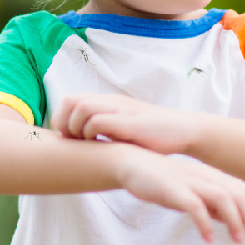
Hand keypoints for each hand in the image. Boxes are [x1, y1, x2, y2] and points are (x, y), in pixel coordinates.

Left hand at [51, 93, 198, 154]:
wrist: (184, 130)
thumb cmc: (153, 135)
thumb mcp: (125, 128)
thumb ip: (105, 129)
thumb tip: (81, 142)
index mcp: (108, 102)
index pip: (70, 99)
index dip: (60, 118)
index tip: (66, 138)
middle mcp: (112, 101)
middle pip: (71, 101)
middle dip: (63, 123)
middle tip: (71, 142)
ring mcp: (122, 110)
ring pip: (83, 108)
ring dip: (76, 128)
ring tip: (85, 143)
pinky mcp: (131, 123)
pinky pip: (100, 121)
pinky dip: (92, 133)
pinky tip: (100, 145)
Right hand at [116, 149, 244, 244]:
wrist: (132, 163)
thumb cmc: (164, 181)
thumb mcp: (193, 193)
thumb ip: (212, 204)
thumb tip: (231, 220)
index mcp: (213, 176)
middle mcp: (206, 176)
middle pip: (239, 194)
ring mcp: (190, 181)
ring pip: (222, 198)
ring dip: (234, 220)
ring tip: (238, 241)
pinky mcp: (173, 189)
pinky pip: (194, 206)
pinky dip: (204, 222)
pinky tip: (207, 239)